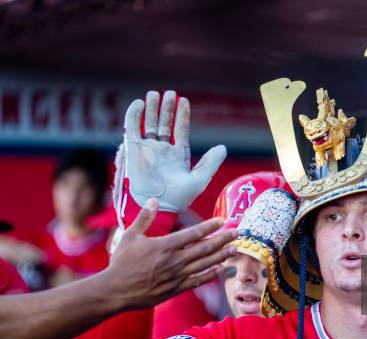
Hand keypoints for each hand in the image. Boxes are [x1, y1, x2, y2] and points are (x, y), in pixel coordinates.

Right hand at [106, 198, 236, 309]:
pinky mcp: (176, 289)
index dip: (210, 226)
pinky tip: (219, 270)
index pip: (194, 233)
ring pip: (205, 264)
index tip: (222, 221)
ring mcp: (177, 276)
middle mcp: (175, 260)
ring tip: (234, 249)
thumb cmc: (121, 262)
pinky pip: (197, 281)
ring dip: (221, 256)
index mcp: (165, 246)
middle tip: (237, 233)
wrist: (115, 291)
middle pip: (205, 248)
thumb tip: (153, 199)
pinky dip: (209, 275)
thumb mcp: (130, 236)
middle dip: (223, 239)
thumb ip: (144, 218)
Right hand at [113, 90, 226, 238]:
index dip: (182, 115)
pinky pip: (132, 129)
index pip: (180, 129)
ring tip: (154, 94)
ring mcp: (148, 149)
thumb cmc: (179, 197)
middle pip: (164, 123)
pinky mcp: (134, 150)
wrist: (159, 205)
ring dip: (151, 109)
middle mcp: (162, 150)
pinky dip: (134, 116)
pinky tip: (138, 104)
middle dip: (166, 108)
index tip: (183, 100)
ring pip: (149, 124)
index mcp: (178, 154)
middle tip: (168, 93)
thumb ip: (211, 163)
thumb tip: (223, 147)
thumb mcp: (200, 179)